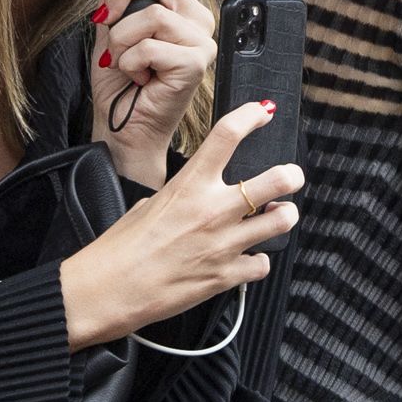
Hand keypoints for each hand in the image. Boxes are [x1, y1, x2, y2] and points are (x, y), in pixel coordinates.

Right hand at [58, 99, 299, 347]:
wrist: (109, 288)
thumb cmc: (121, 248)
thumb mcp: (150, 204)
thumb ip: (183, 194)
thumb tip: (197, 194)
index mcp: (189, 185)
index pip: (227, 135)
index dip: (251, 116)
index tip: (263, 112)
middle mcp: (213, 210)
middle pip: (276, 180)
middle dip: (292, 175)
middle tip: (291, 176)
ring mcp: (223, 244)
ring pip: (282, 221)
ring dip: (285, 216)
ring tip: (278, 215)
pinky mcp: (226, 276)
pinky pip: (263, 264)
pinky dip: (259, 261)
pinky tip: (249, 258)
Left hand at [86, 0, 215, 187]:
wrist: (121, 127)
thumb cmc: (119, 81)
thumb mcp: (109, 21)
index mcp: (181, 4)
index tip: (108, 0)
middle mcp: (198, 18)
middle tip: (107, 24)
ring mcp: (201, 41)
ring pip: (152, 13)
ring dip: (121, 39)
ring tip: (123, 59)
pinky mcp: (196, 64)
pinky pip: (150, 45)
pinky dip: (129, 62)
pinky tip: (138, 77)